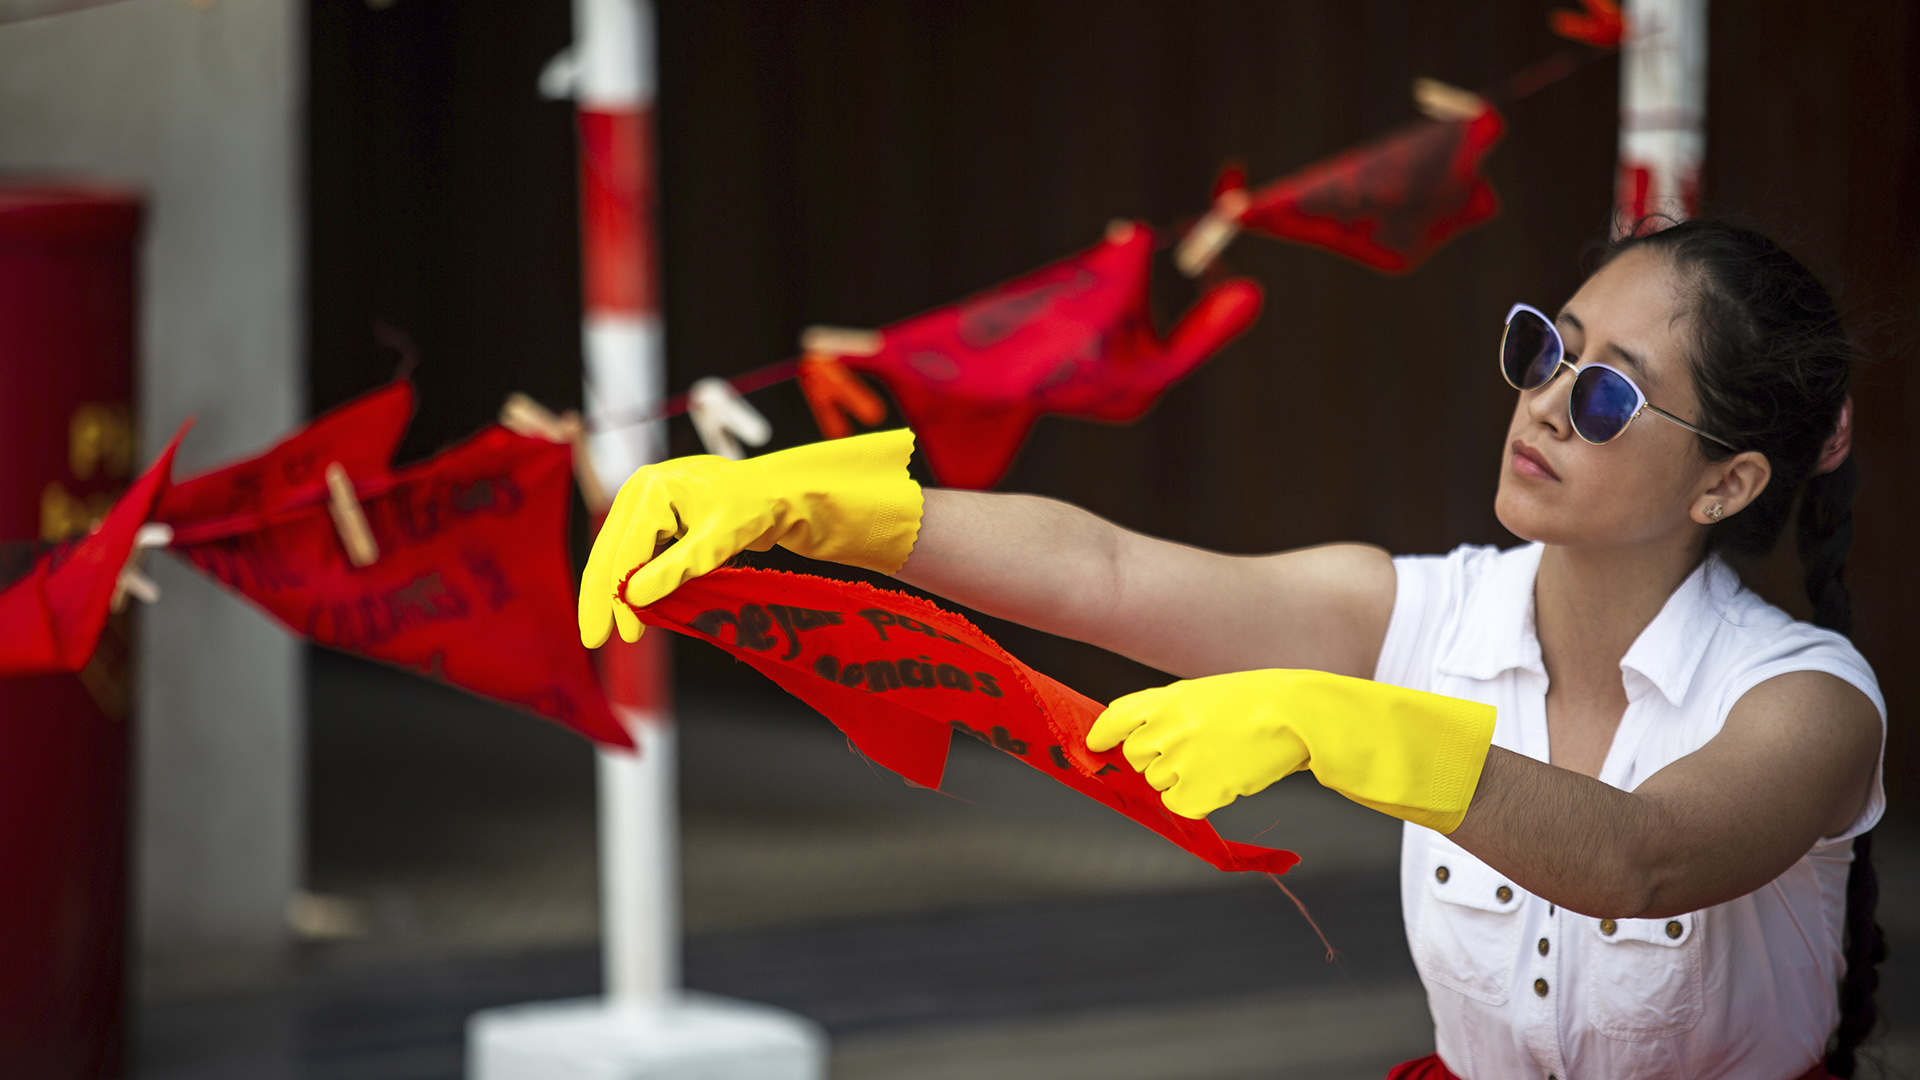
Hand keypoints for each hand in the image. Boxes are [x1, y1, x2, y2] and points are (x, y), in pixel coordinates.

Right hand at [578, 429, 920, 646]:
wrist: (773, 494)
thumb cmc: (753, 509)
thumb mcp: (719, 540)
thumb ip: (678, 566)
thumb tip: (633, 597)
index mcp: (652, 490)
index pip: (622, 550)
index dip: (612, 595)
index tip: (613, 632)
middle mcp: (639, 492)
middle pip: (609, 552)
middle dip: (602, 598)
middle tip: (596, 639)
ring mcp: (643, 503)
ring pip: (618, 554)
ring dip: (618, 593)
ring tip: (626, 631)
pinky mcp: (651, 518)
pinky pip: (634, 552)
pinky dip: (634, 581)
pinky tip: (638, 609)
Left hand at [1089, 668, 1494, 831]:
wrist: (1305, 715)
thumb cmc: (1264, 701)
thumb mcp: (1212, 692)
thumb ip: (1173, 712)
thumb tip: (1140, 738)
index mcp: (1170, 696)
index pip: (1115, 717)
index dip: (1102, 734)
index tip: (1095, 744)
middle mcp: (1168, 726)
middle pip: (1136, 758)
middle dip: (1156, 761)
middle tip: (1193, 753)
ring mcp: (1182, 759)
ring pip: (1159, 785)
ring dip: (1181, 780)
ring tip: (1220, 761)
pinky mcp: (1200, 790)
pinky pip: (1182, 806)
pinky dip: (1200, 801)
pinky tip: (1226, 781)